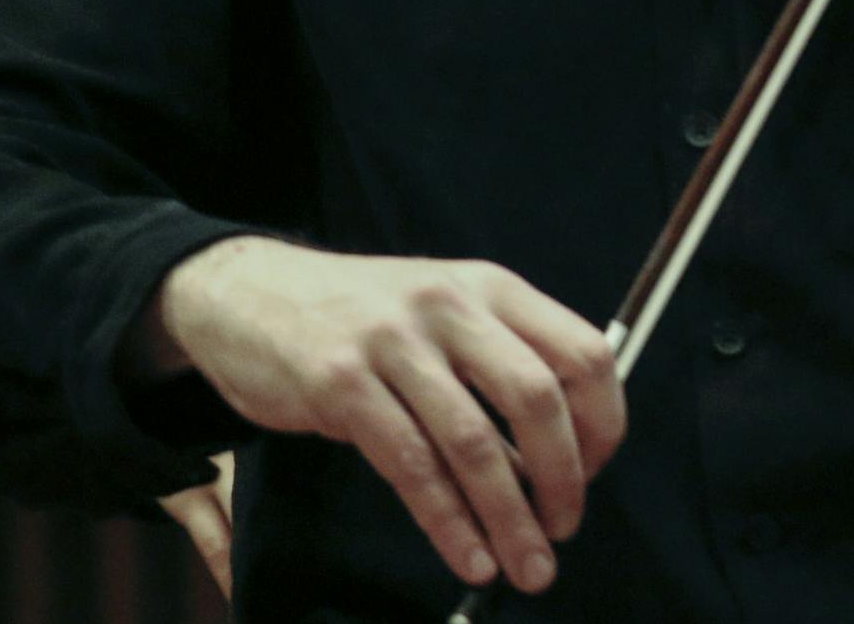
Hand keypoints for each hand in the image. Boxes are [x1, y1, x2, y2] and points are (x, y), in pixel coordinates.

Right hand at [139, 236, 624, 597]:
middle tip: (565, 528)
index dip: (602, 420)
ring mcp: (394, 343)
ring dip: (509, 517)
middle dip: (564, 476)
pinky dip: (448, 522)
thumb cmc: (363, 316)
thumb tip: (559, 448)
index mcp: (491, 287)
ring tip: (528, 566)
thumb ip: (500, 360)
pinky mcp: (340, 384)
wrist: (252, 293)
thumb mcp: (445, 311)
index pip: (581, 350)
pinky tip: (469, 556)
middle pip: (537, 396)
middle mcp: (451, 307)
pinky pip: (410, 467)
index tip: (597, 472)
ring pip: (473, 442)